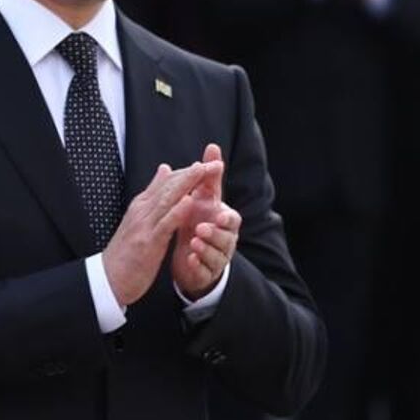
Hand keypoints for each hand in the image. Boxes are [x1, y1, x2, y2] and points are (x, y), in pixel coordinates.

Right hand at [102, 159, 221, 305]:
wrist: (108, 278)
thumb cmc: (125, 252)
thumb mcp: (138, 220)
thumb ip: (152, 197)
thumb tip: (164, 170)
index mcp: (140, 206)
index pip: (165, 183)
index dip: (186, 172)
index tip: (205, 164)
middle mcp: (141, 211)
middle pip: (168, 186)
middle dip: (192, 173)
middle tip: (213, 163)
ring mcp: (144, 225)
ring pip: (167, 199)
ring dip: (187, 184)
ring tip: (203, 171)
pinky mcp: (148, 242)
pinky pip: (165, 223)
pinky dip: (177, 211)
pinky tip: (189, 202)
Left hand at [171, 144, 239, 300]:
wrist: (192, 256)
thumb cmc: (199, 222)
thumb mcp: (203, 199)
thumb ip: (208, 177)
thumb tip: (212, 147)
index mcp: (222, 222)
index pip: (230, 217)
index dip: (226, 216)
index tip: (218, 213)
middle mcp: (223, 239)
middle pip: (227, 238)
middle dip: (216, 233)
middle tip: (201, 228)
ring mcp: (215, 257)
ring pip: (216, 255)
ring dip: (205, 248)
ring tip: (194, 243)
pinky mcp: (204, 271)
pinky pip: (204, 270)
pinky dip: (197, 265)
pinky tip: (189, 259)